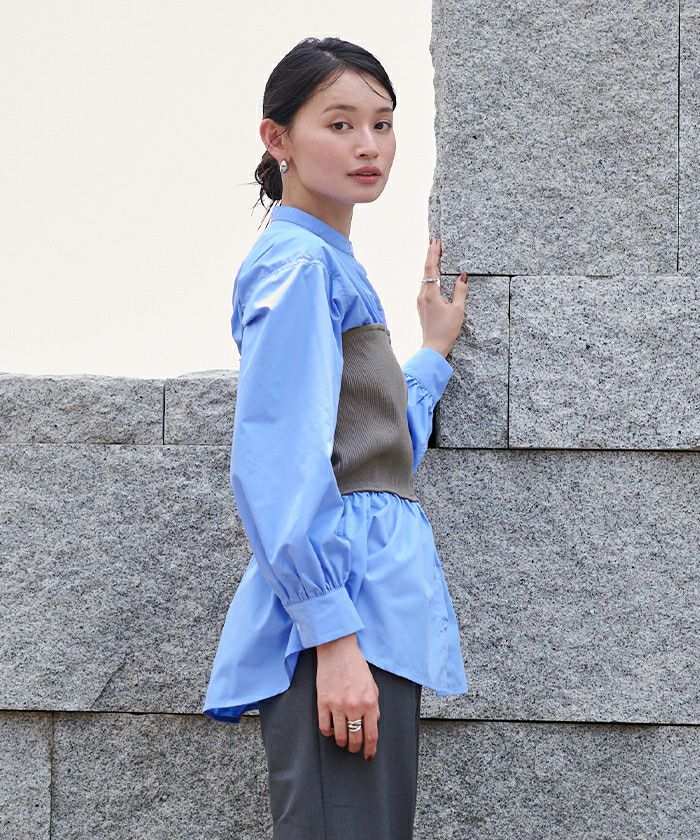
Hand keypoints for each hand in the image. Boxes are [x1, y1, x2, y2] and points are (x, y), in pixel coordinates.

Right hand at [315, 634, 379, 760]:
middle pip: (355, 738)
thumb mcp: (372, 685)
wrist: (337, 650)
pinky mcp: (323, 703)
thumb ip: (374, 706)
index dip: (370, 749)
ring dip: (343, 742)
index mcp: (369, 702)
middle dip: (356, 748)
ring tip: (344, 740)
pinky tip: (332, 730)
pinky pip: (325, 728)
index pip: (371, 735)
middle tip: (355, 748)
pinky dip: (329, 733)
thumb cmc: (356, 666)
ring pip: (340, 736)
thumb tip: (373, 724)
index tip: (368, 755)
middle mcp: (354, 706)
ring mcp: (337, 705)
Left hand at [418, 237, 468, 357]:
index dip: (432, 253)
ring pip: (425, 279)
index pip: (430, 268)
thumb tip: (463, 276)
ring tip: (435, 254)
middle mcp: (422, 295)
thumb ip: (460, 291)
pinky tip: (434, 274)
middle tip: (434, 241)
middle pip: (426, 271)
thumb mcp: (458, 309)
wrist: (433, 347)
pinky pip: (426, 286)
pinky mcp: (422, 306)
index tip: (435, 241)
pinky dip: (430, 276)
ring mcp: (420, 301)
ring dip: (430, 266)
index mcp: (430, 294)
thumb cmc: (446, 330)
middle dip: (430, 255)